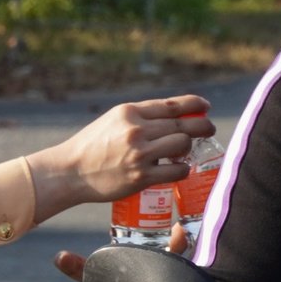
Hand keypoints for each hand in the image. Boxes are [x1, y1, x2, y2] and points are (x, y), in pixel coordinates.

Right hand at [27, 96, 213, 220]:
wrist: (71, 171)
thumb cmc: (92, 146)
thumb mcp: (113, 120)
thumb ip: (140, 117)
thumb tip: (172, 116)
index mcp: (130, 112)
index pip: (171, 105)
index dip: (194, 104)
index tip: (205, 106)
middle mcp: (136, 130)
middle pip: (182, 124)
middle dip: (202, 125)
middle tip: (209, 129)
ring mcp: (140, 154)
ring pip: (182, 144)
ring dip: (189, 148)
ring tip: (186, 152)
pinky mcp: (141, 177)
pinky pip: (176, 171)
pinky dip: (183, 169)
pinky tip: (179, 169)